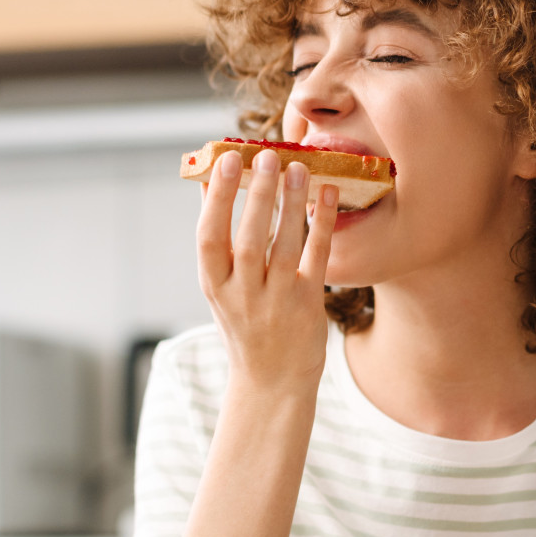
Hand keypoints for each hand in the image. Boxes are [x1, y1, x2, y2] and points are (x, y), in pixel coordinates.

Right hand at [197, 148, 339, 394]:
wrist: (271, 381)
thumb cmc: (244, 321)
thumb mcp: (220, 284)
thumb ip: (215, 236)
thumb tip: (207, 178)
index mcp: (214, 285)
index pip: (208, 237)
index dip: (217, 198)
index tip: (227, 158)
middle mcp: (242, 296)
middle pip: (249, 240)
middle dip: (257, 196)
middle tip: (267, 155)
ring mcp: (276, 303)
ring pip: (284, 247)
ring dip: (291, 204)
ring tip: (298, 167)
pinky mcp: (308, 306)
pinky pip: (317, 259)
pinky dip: (322, 224)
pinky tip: (328, 194)